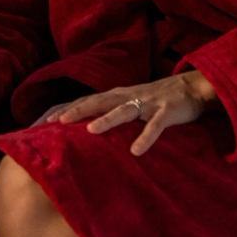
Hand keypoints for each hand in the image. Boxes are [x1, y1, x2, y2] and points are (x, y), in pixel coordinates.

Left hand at [36, 71, 218, 155]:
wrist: (192, 86)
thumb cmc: (157, 98)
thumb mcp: (131, 103)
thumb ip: (112, 112)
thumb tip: (86, 129)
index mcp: (118, 95)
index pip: (87, 100)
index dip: (67, 109)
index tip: (44, 121)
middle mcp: (128, 96)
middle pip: (98, 101)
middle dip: (77, 110)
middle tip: (56, 122)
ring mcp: (148, 102)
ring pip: (124, 110)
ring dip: (107, 119)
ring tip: (90, 130)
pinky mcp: (167, 111)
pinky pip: (155, 125)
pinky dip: (145, 137)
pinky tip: (136, 150)